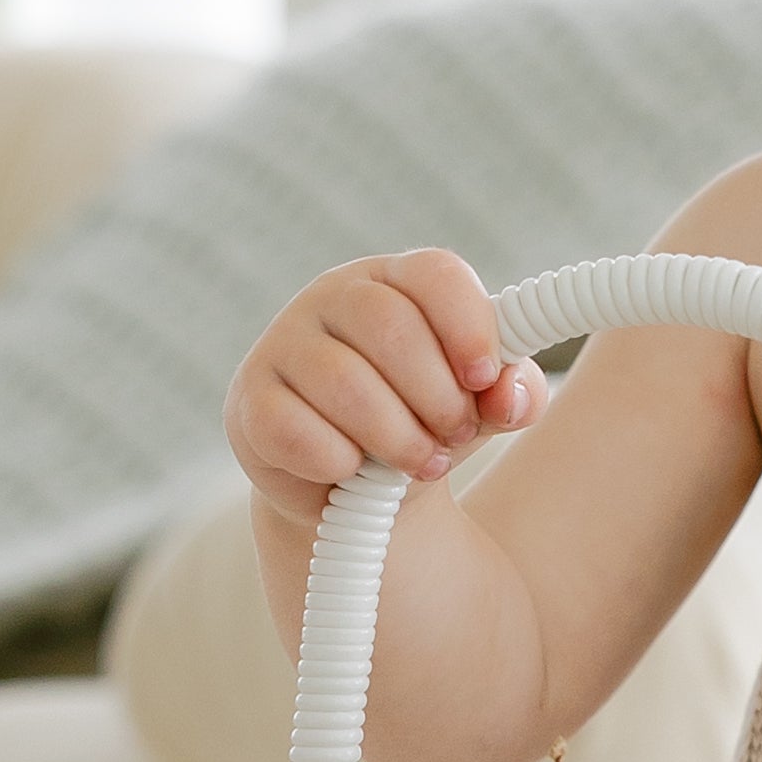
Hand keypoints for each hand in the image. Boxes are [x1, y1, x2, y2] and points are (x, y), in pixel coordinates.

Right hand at [225, 248, 541, 529]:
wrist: (350, 488)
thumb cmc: (419, 424)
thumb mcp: (477, 408)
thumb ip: (512, 395)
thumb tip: (511, 395)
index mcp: (394, 281)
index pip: (436, 274)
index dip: (470, 327)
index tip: (484, 379)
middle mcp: (332, 297)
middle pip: (392, 327)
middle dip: (437, 396)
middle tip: (454, 435)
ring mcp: (283, 345)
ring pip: (347, 384)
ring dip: (398, 438)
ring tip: (420, 463)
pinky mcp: (250, 403)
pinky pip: (297, 431)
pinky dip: (339, 462)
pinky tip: (352, 472)